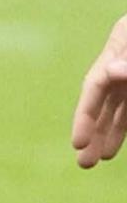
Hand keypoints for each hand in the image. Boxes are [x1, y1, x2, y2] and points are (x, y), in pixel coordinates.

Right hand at [76, 14, 126, 165]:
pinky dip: (123, 125)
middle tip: (83, 163)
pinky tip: (115, 145)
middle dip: (92, 130)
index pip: (96, 82)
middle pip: (102, 97)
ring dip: (107, 132)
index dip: (86, 114)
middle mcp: (124, 56)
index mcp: (122, 39)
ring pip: (117, 105)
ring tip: (96, 160)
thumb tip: (112, 73)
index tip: (79, 141)